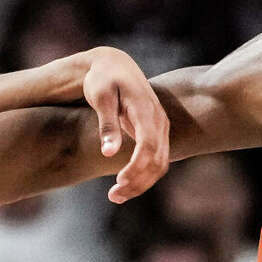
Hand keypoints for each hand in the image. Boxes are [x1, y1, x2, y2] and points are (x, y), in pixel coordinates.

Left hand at [80, 48, 169, 203]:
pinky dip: (145, 176)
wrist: (114, 65)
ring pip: (161, 164)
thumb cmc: (102, 80)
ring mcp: (161, 127)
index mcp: (145, 109)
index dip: (137, 167)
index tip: (118, 182)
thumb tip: (109, 153)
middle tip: (114, 196)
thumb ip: (107, 125)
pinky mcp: (158, 133)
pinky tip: (126, 184)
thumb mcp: (100, 97)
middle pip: (158, 160)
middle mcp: (159, 120)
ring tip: (116, 195)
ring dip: (142, 183)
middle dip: (138, 182)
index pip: (148, 145)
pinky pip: (158, 160)